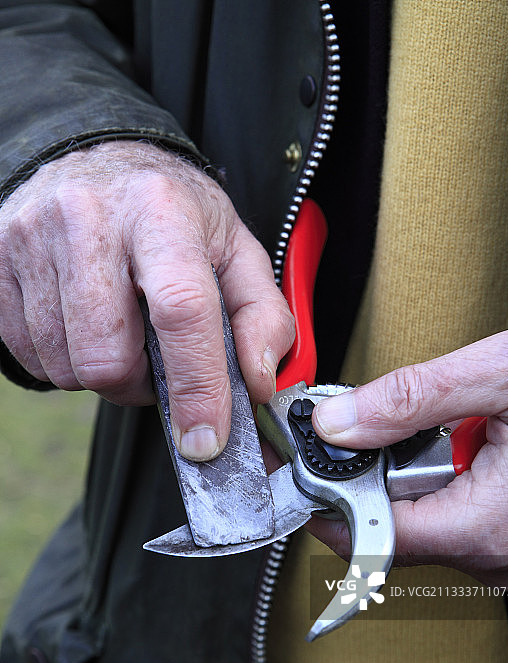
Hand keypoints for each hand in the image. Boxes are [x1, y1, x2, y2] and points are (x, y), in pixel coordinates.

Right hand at [0, 141, 293, 459]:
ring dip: (100, 372)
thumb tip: (259, 382)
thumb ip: (262, 316)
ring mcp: (32, 239)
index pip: (180, 310)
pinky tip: (81, 324)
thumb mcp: (234, 249)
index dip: (195, 385)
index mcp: (161, 212)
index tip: (205, 438)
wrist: (95, 162)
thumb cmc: (171, 214)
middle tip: (152, 360)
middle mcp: (88, 218)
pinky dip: (62, 359)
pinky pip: (28, 356)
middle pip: (107, 358)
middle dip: (137, 383)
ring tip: (117, 332)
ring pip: (65, 367)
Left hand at [307, 327, 507, 587]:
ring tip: (443, 432)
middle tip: (378, 426)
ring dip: (409, 479)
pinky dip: (439, 484)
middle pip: (392, 530)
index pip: (372, 536)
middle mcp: (497, 554)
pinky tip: (462, 449)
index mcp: (489, 523)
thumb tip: (338, 422)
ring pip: (422, 524)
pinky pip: (455, 520)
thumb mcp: (503, 375)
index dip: (327, 501)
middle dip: (372, 479)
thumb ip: (412, 399)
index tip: (300, 468)